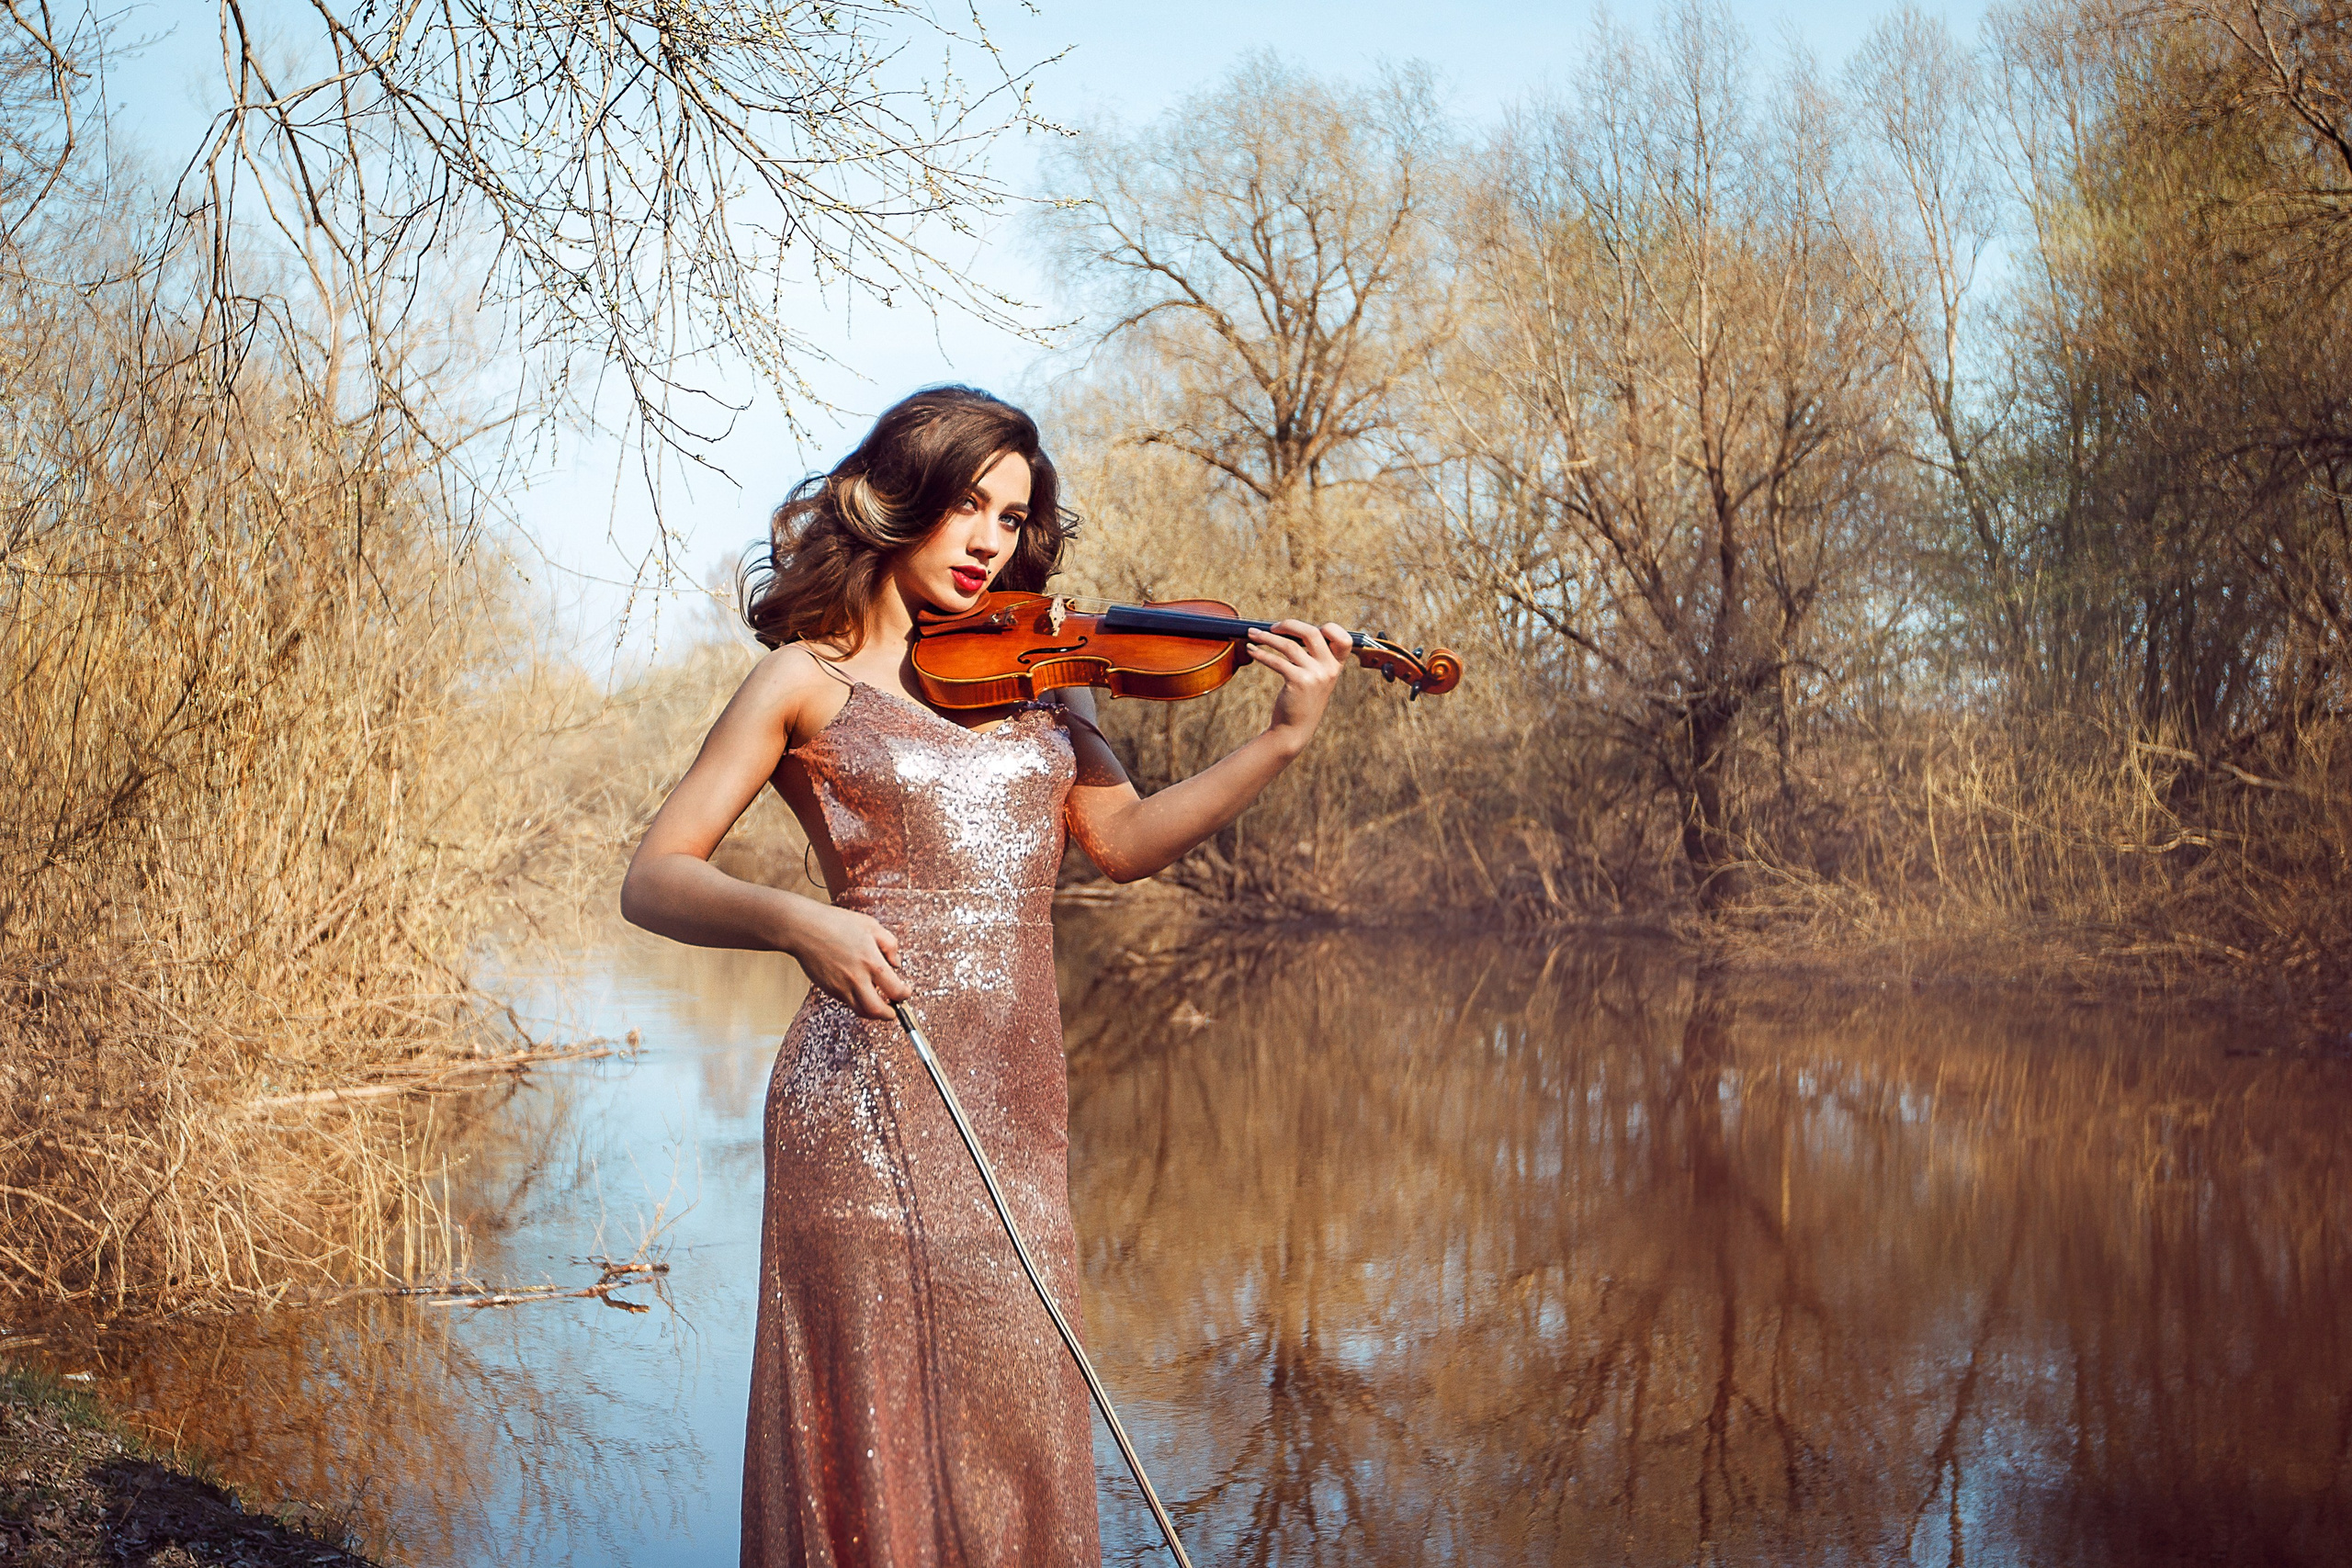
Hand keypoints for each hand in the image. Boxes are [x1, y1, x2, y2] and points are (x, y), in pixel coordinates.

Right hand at [785, 903, 911, 1019]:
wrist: (803, 928)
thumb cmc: (836, 923)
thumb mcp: (871, 926)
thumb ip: (890, 945)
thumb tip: (896, 964)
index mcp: (872, 962)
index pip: (895, 990)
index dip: (904, 995)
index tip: (905, 992)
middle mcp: (857, 979)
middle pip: (877, 1011)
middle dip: (889, 1015)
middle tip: (893, 1011)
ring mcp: (841, 987)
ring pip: (860, 1011)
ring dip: (872, 1012)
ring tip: (878, 1004)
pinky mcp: (829, 989)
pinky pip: (847, 1002)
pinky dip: (857, 1001)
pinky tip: (860, 991)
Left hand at [1247, 619, 1352, 750]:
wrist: (1295, 729)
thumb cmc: (1302, 701)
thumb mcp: (1317, 678)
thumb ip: (1315, 658)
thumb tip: (1291, 630)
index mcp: (1336, 666)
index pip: (1344, 639)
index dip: (1329, 628)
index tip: (1305, 628)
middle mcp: (1329, 669)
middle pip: (1312, 632)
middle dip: (1289, 625)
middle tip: (1272, 627)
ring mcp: (1315, 675)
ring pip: (1289, 645)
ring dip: (1267, 637)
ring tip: (1252, 634)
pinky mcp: (1298, 682)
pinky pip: (1277, 661)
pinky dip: (1261, 653)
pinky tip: (1251, 650)